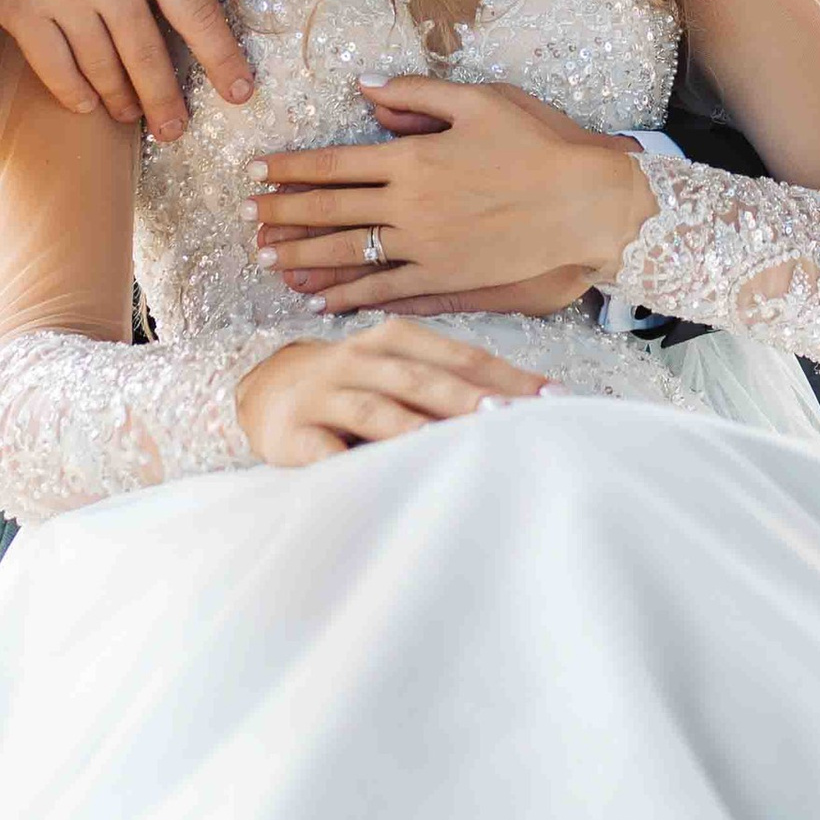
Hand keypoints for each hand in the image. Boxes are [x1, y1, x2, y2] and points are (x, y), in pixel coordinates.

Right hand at [0, 0, 251, 141]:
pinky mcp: (20, 8)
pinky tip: (88, 104)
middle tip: (176, 130)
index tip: (240, 92)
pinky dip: (73, 93)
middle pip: (148, 56)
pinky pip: (53, 67)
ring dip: (122, 99)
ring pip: (102, 68)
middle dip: (167, 101)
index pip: (198, 15)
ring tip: (134, 114)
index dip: (223, 59)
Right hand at [235, 323, 552, 464]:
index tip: (552, 400)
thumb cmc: (358, 385)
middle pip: (420, 378)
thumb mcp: (401, 371)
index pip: (460, 356)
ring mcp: (324, 394)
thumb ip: (452, 382)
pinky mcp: (293, 433)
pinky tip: (374, 481)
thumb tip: (531, 405)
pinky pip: (323, 451)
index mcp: (396, 338)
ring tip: (447, 444)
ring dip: (412, 427)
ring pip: (375, 408)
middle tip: (508, 418)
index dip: (505, 376)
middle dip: (466, 398)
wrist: (267, 390)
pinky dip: (347, 463)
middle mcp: (360, 358)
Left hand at [250, 79, 656, 314]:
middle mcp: (410, 205)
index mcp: (413, 157)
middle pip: (329, 212)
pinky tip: (320, 300)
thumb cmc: (541, 143)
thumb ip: (416, 92)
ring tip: (266, 257)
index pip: (333, 164)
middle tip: (244, 216)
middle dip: (281, 213)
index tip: (256, 170)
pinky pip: (385, 292)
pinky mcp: (447, 280)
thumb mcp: (479, 99)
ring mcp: (426, 248)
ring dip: (301, 256)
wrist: (588, 203)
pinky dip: (348, 297)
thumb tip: (363, 87)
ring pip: (348, 255)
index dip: (290, 168)